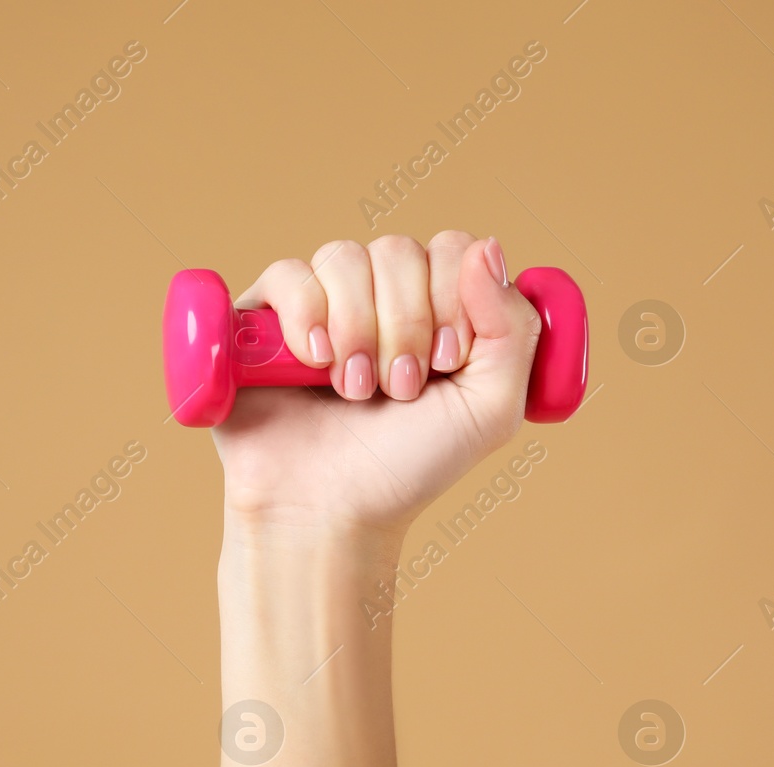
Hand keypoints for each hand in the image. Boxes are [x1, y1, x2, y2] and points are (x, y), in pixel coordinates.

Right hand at [213, 232, 541, 538]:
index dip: (453, 298)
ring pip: (345, 258)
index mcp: (432, 310)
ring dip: (357, 329)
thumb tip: (486, 248)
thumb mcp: (490, 408)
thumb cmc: (406, 468)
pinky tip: (312, 362)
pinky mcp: (261, 318)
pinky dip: (307, 314)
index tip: (447, 363)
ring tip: (352, 389)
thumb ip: (513, 328)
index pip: (452, 248)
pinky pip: (288, 273)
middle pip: (398, 250)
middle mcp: (375, 299)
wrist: (327, 511)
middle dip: (405, 325)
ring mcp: (317, 305)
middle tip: (397, 389)